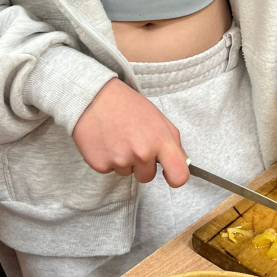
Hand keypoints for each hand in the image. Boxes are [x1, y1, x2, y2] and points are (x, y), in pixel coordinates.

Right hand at [71, 79, 189, 186]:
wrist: (93, 98)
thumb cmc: (128, 105)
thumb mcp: (158, 118)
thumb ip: (173, 142)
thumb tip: (183, 162)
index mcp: (160, 141)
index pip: (179, 176)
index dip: (175, 178)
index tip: (168, 173)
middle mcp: (142, 154)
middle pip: (148, 177)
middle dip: (142, 165)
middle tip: (133, 142)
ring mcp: (120, 161)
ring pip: (128, 173)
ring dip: (124, 161)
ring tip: (117, 138)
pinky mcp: (101, 166)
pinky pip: (111, 170)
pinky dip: (108, 159)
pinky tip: (106, 142)